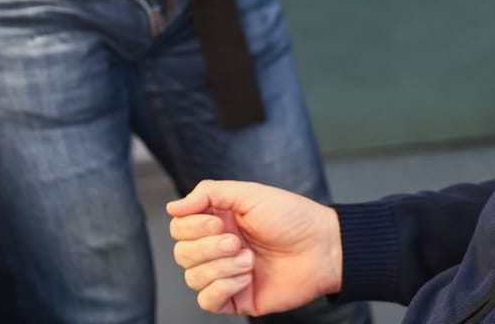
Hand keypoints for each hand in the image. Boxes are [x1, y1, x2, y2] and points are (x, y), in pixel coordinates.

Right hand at [167, 180, 342, 315]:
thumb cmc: (292, 218)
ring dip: (221, 267)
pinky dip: (222, 288)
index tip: (218, 221)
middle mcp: (218, 248)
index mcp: (218, 221)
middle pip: (181, 254)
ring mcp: (226, 274)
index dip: (192, 227)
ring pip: (192, 278)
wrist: (322, 247)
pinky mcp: (235, 298)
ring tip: (249, 259)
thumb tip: (172, 208)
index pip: (179, 228)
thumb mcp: (249, 194)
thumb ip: (208, 193)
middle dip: (208, 247)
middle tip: (237, 242)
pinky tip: (245, 277)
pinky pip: (207, 301)